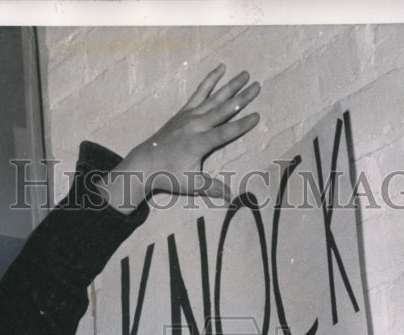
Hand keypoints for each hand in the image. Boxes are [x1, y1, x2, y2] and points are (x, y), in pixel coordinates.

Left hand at [98, 64, 260, 211]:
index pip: (225, 132)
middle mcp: (195, 125)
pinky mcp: (184, 111)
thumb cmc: (169, 175)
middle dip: (242, 98)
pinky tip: (221, 68)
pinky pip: (200, 92)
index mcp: (199, 143)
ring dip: (231, 86)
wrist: (145, 163)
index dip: (241, 125)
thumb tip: (232, 198)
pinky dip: (210, 80)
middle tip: (258, 86)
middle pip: (223, 109)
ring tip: (246, 74)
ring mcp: (189, 116)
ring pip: (214, 97)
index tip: (257, 116)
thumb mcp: (192, 184)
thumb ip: (213, 188)